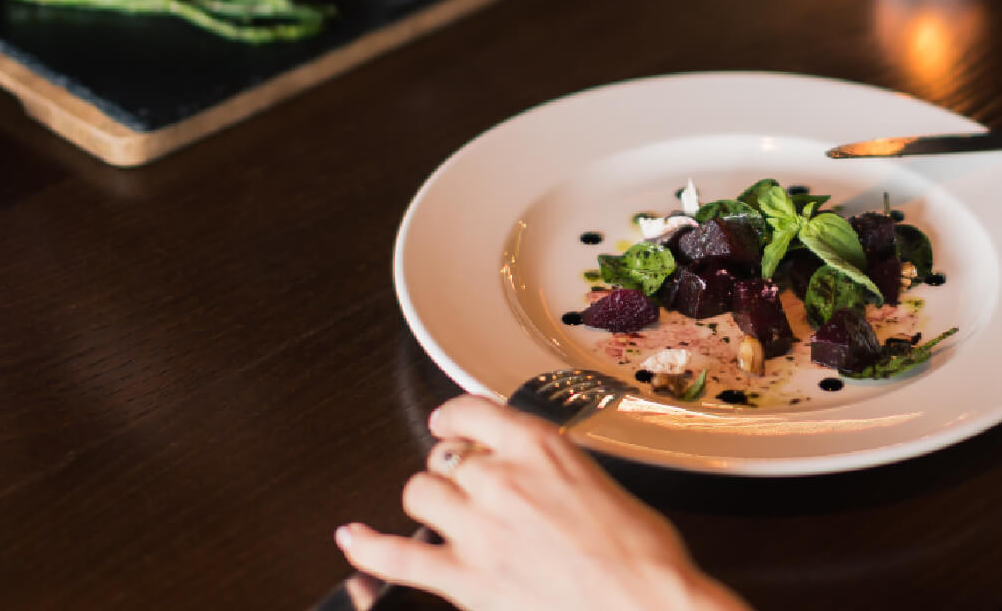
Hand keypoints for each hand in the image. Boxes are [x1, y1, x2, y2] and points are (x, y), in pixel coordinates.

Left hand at [335, 397, 747, 610]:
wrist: (647, 606)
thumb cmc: (642, 557)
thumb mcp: (603, 486)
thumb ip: (555, 472)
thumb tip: (534, 477)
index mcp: (541, 448)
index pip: (473, 410)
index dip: (454, 415)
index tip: (449, 421)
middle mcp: (502, 480)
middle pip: (445, 457)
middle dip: (454, 470)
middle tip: (468, 486)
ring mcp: (479, 531)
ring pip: (419, 495)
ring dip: (428, 501)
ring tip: (440, 513)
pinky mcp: (466, 580)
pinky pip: (397, 557)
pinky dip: (367, 546)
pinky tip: (353, 538)